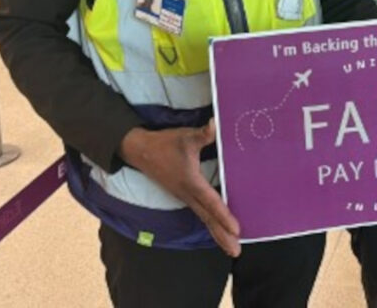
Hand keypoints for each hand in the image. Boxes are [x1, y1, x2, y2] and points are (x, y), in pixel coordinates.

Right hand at [119, 120, 240, 255]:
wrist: (140, 151)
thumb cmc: (165, 144)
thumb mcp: (185, 136)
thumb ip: (203, 134)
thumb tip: (215, 125)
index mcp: (190, 182)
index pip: (210, 202)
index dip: (224, 216)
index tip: (236, 229)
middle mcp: (187, 194)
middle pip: (207, 219)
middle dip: (222, 236)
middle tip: (236, 251)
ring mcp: (184, 197)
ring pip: (203, 219)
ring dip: (217, 234)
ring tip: (231, 248)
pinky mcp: (182, 195)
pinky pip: (200, 213)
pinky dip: (210, 224)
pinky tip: (218, 230)